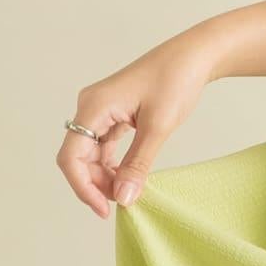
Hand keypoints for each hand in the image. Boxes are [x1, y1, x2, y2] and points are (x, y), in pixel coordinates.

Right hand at [56, 30, 218, 217]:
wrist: (194, 56)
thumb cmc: (176, 81)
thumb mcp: (158, 127)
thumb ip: (137, 164)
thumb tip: (122, 198)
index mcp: (93, 106)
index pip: (71, 156)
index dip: (83, 187)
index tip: (104, 209)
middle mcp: (90, 107)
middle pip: (78, 157)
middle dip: (95, 183)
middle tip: (121, 203)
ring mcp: (101, 110)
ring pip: (90, 153)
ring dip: (104, 176)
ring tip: (127, 193)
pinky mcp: (113, 113)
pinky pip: (104, 145)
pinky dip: (113, 164)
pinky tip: (127, 177)